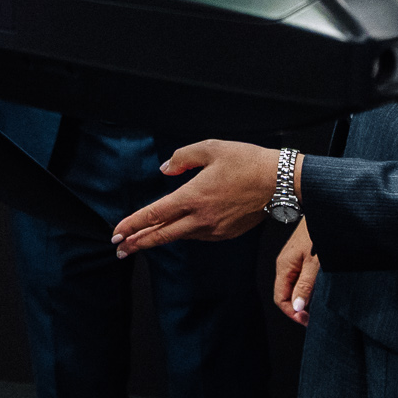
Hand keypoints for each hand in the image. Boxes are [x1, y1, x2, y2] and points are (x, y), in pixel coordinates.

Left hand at [110, 140, 277, 257]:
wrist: (281, 183)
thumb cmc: (247, 162)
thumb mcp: (211, 148)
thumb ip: (182, 157)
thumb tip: (165, 170)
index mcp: (194, 197)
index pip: (154, 215)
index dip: (132, 224)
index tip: (116, 233)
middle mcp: (201, 218)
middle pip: (162, 235)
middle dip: (137, 243)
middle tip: (120, 249)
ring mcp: (214, 230)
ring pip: (180, 236)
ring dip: (159, 239)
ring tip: (141, 241)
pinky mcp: (226, 234)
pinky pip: (197, 235)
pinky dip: (182, 234)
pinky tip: (175, 231)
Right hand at [273, 220, 317, 326]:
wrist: (325, 211)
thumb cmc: (319, 235)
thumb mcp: (315, 264)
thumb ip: (305, 286)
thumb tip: (296, 307)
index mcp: (284, 267)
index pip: (280, 298)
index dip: (292, 313)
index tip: (308, 320)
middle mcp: (285, 264)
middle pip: (286, 293)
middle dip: (298, 307)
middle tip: (315, 316)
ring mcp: (293, 259)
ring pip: (294, 285)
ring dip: (304, 298)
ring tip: (319, 305)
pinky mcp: (302, 255)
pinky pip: (300, 277)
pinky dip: (308, 287)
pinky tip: (320, 289)